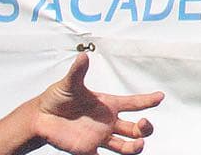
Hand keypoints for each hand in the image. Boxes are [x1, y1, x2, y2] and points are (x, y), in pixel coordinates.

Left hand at [33, 53, 163, 154]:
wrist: (40, 117)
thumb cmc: (56, 98)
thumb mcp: (68, 84)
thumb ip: (78, 72)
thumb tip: (84, 55)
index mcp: (106, 105)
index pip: (132, 103)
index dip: (147, 100)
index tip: (160, 96)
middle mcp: (107, 121)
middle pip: (135, 128)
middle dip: (145, 128)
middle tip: (143, 123)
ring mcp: (100, 136)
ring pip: (126, 145)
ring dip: (136, 146)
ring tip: (138, 144)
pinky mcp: (89, 149)